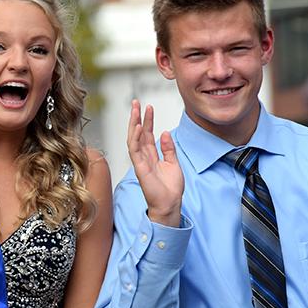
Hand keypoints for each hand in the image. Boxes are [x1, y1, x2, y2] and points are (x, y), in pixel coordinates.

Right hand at [127, 100, 183, 225]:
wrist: (170, 204)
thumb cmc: (171, 188)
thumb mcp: (173, 163)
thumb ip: (169, 148)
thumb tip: (166, 132)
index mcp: (152, 155)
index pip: (147, 134)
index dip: (148, 120)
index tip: (149, 107)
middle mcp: (144, 157)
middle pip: (138, 133)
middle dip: (136, 117)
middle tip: (136, 102)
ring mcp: (141, 162)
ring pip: (134, 139)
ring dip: (134, 124)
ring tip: (135, 110)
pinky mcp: (140, 168)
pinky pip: (135, 151)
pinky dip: (135, 138)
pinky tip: (138, 127)